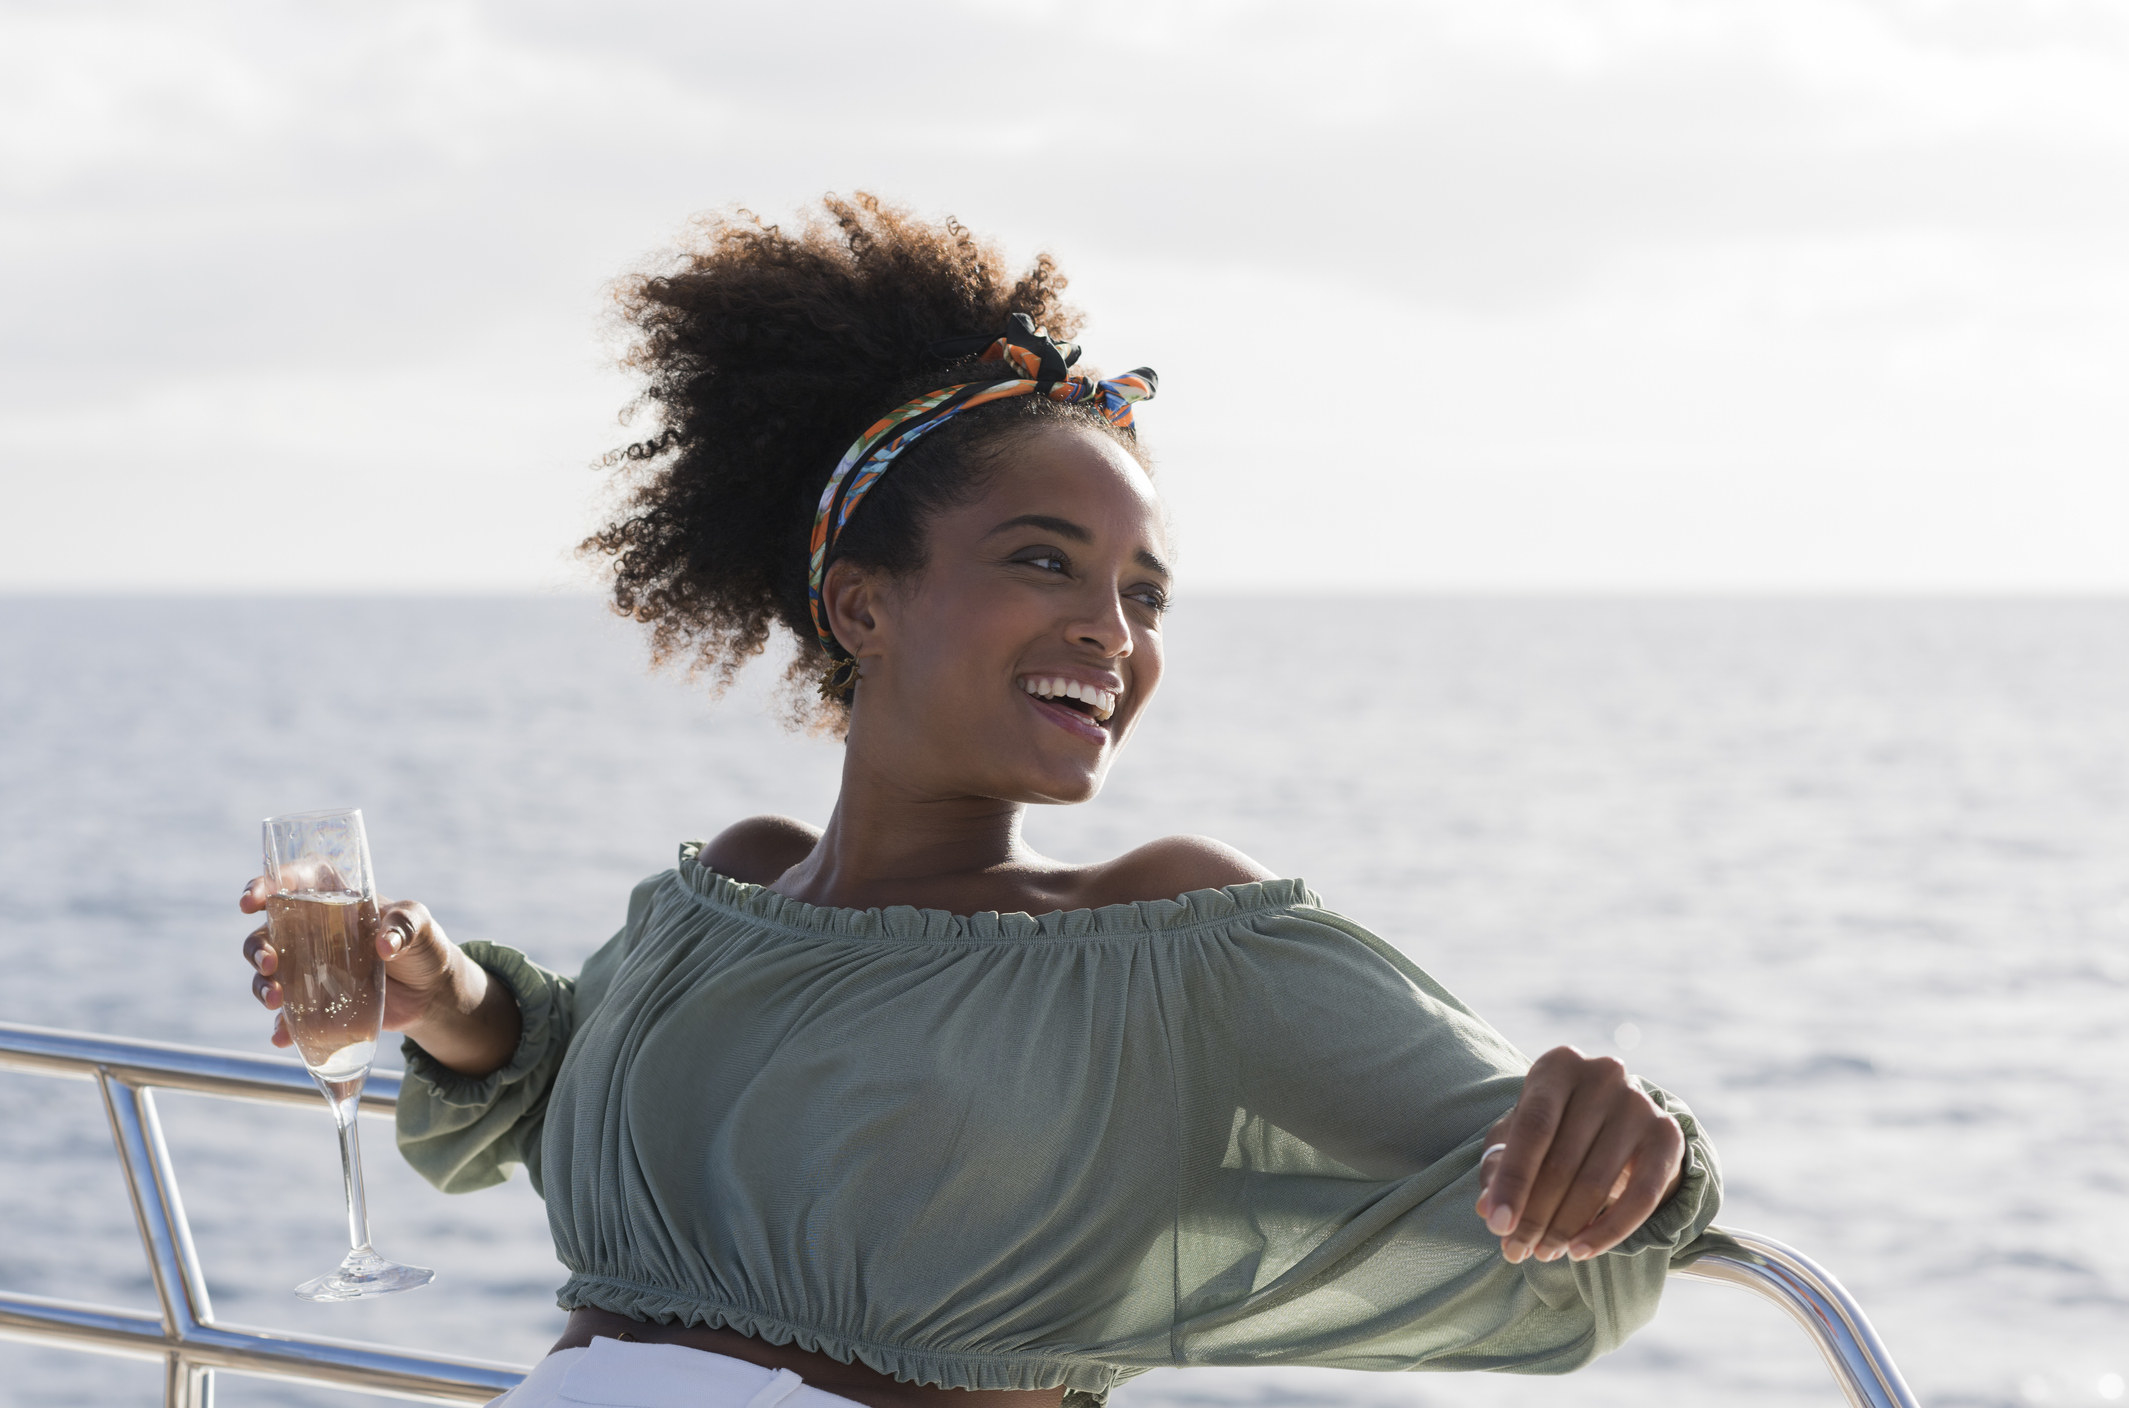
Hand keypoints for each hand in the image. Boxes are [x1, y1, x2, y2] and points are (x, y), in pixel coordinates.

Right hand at [239, 879, 462, 1048]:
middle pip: (267, 931)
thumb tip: (384, 945)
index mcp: (336, 900)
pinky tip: (283, 1035)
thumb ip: (406, 924)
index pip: (295, 881)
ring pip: (268, 972)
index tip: (252, 900)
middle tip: (270, 962)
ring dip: (261, 984)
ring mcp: (310, 968)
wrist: (431, 993)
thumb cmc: (423, 946)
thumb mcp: (421, 925)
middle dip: (257, 946)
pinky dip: (281, 1025)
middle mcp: (313, 931)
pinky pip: (288, 1014)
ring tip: (275, 1000)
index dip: (268, 883)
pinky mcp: (316, 1002)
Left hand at [1473, 1046, 1684, 1264]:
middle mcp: (1602, 1075)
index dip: (1513, 1181)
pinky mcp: (1668, 1135)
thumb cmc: (1554, 1128)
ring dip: (1565, 1228)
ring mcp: (1639, 1103)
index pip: (1532, 1128)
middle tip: (1516, 1251)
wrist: (1616, 1119)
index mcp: (1559, 1066)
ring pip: (1596, 1182)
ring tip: (1543, 1253)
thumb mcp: (1520, 1138)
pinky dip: (1608, 1231)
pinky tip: (1581, 1251)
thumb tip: (1489, 1210)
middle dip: (1535, 1214)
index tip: (1498, 1226)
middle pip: (1562, 1160)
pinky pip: (1641, 1196)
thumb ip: (1500, 1169)